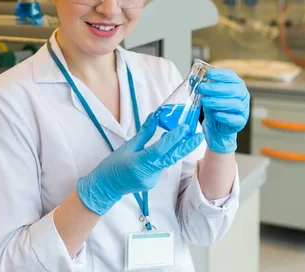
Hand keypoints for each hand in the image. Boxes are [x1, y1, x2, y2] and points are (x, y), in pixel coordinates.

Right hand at [76, 114, 204, 215]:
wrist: (106, 187)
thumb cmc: (113, 166)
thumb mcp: (127, 147)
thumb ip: (144, 134)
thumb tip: (154, 118)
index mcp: (139, 162)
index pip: (160, 149)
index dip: (173, 138)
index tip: (184, 128)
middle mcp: (148, 173)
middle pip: (171, 158)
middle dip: (187, 146)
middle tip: (199, 136)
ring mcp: (152, 180)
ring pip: (166, 161)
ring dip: (174, 150)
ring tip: (183, 136)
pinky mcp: (153, 182)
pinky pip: (161, 166)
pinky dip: (163, 157)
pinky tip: (160, 152)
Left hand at [197, 69, 249, 153]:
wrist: (217, 125)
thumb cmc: (214, 106)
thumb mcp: (208, 94)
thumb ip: (202, 86)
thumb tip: (192, 78)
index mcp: (237, 84)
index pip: (230, 76)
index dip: (220, 74)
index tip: (208, 74)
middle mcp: (242, 95)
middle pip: (232, 90)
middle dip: (215, 88)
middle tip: (201, 88)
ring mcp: (243, 109)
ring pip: (233, 104)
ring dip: (217, 102)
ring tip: (203, 101)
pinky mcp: (240, 121)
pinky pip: (235, 119)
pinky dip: (225, 117)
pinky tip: (216, 115)